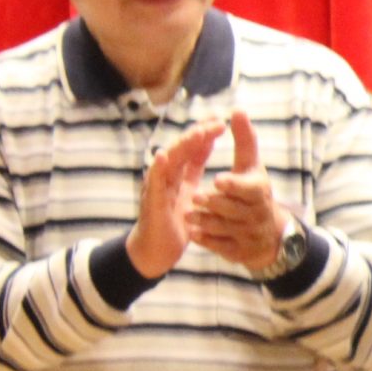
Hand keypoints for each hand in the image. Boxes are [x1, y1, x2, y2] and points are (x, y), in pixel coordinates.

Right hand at [128, 120, 227, 278]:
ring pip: (168, 161)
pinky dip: (157, 168)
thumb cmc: (173, 218)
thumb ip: (194, 167)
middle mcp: (165, 177)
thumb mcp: (189, 188)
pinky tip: (162, 155)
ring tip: (197, 132)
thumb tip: (206, 143)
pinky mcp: (151, 203)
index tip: (220, 120)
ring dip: (182, 146)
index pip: (191, 149)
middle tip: (215, 122)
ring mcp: (156, 188)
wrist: (157, 250)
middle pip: (180, 150)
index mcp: (177, 173)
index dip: (204, 134)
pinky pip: (154, 184)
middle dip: (197, 134)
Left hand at [186, 110, 292, 271]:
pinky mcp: (239, 252)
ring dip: (203, 221)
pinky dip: (206, 240)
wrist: (270, 235)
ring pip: (222, 228)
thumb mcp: (252, 166)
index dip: (232, 184)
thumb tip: (237, 110)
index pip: (248, 188)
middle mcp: (256, 214)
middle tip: (195, 198)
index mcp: (259, 191)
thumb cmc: (254, 192)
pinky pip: (219, 247)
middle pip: (230, 208)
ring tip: (189, 215)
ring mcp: (248, 234)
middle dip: (211, 203)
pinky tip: (194, 234)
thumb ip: (244, 140)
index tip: (217, 180)